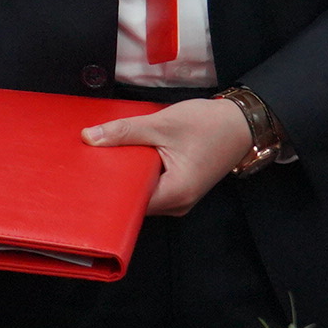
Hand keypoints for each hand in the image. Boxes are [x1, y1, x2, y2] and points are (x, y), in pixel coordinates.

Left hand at [83, 95, 254, 215]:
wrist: (242, 123)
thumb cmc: (208, 125)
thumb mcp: (162, 124)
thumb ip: (125, 132)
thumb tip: (89, 138)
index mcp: (175, 193)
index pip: (130, 203)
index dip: (106, 190)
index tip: (85, 176)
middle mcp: (177, 204)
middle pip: (134, 200)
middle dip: (113, 181)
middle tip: (88, 161)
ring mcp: (180, 198)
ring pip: (142, 192)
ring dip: (126, 175)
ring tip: (104, 157)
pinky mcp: (180, 187)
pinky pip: (152, 185)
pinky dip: (139, 172)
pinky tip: (127, 156)